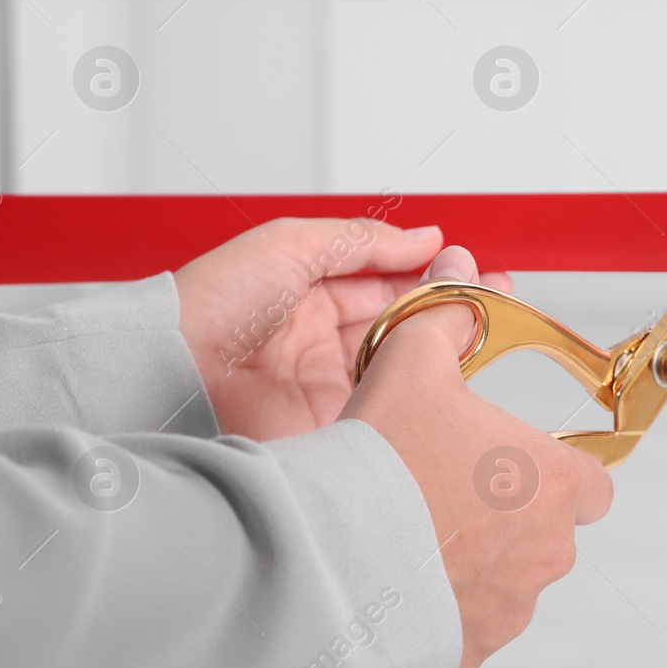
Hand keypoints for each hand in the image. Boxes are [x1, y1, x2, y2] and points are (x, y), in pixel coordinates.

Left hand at [174, 217, 511, 439]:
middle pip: (402, 327)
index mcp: (310, 297)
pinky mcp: (329, 429)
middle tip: (494, 301)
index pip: (387, 285)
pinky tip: (445, 379)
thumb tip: (426, 238)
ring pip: (402, 368)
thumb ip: (364, 241)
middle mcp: (322, 344)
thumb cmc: (210, 304)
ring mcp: (327, 388)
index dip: (430, 276)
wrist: (172, 372)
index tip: (473, 271)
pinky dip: (416, 396)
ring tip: (481, 332)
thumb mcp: (292, 244)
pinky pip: (384, 412)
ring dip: (442, 351)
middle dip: (450, 312)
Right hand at [341, 245, 613, 667]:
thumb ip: (445, 322)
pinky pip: (463, 631)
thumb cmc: (380, 467)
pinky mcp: (467, 654)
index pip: (594, 485)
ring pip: (506, 585)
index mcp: (551, 482)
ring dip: (471, 566)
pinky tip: (394, 584)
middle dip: (506, 518)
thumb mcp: (411, 364)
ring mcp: (509, 608)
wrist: (328, 559)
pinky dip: (438, 612)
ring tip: (410, 537)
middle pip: (547, 534)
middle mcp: (544, 550)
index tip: (522, 468)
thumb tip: (460, 280)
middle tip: (447, 494)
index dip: (559, 474)